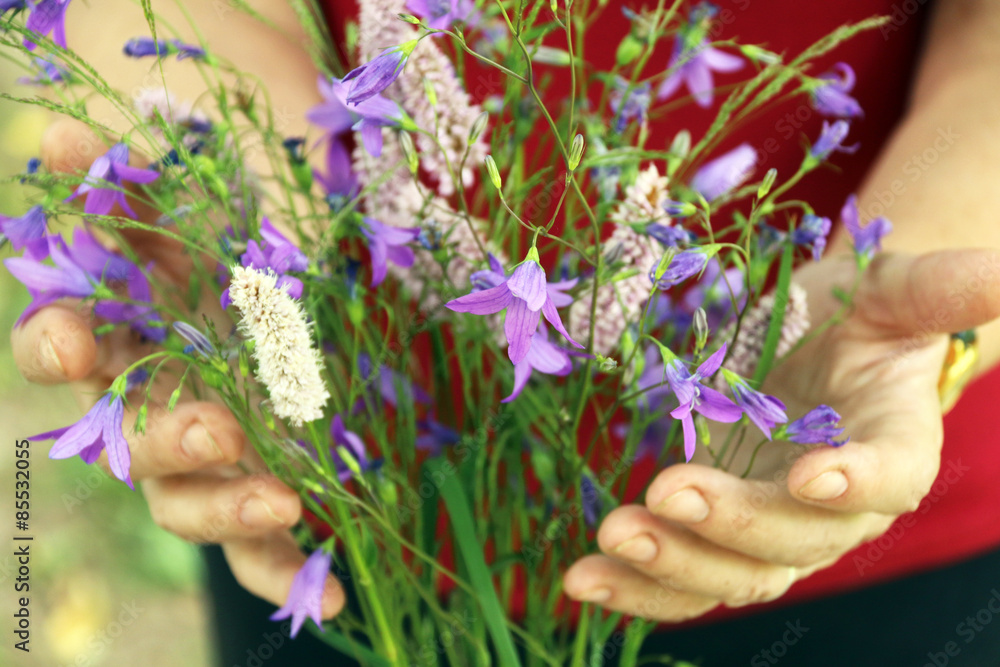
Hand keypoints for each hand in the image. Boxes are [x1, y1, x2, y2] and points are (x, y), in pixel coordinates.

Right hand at [11, 119, 343, 619]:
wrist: (294, 266)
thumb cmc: (234, 231)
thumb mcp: (200, 200)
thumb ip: (137, 179)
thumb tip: (60, 135)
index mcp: (120, 332)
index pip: (58, 347)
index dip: (54, 346)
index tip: (75, 339)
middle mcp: (148, 404)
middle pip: (126, 445)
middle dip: (164, 440)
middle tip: (216, 428)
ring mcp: (204, 456)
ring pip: (187, 506)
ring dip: (226, 510)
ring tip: (283, 502)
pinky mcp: (258, 488)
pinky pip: (260, 549)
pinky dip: (287, 571)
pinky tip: (334, 596)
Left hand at [563, 247, 999, 619]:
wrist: (807, 346)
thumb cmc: (854, 314)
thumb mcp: (891, 289)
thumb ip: (940, 288)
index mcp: (893, 446)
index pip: (891, 477)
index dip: (858, 482)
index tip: (812, 475)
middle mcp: (835, 507)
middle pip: (796, 539)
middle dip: (732, 522)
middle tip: (668, 490)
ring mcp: (771, 527)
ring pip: (733, 573)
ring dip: (671, 566)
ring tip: (612, 538)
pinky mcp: (715, 534)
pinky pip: (682, 578)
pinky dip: (636, 587)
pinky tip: (584, 580)